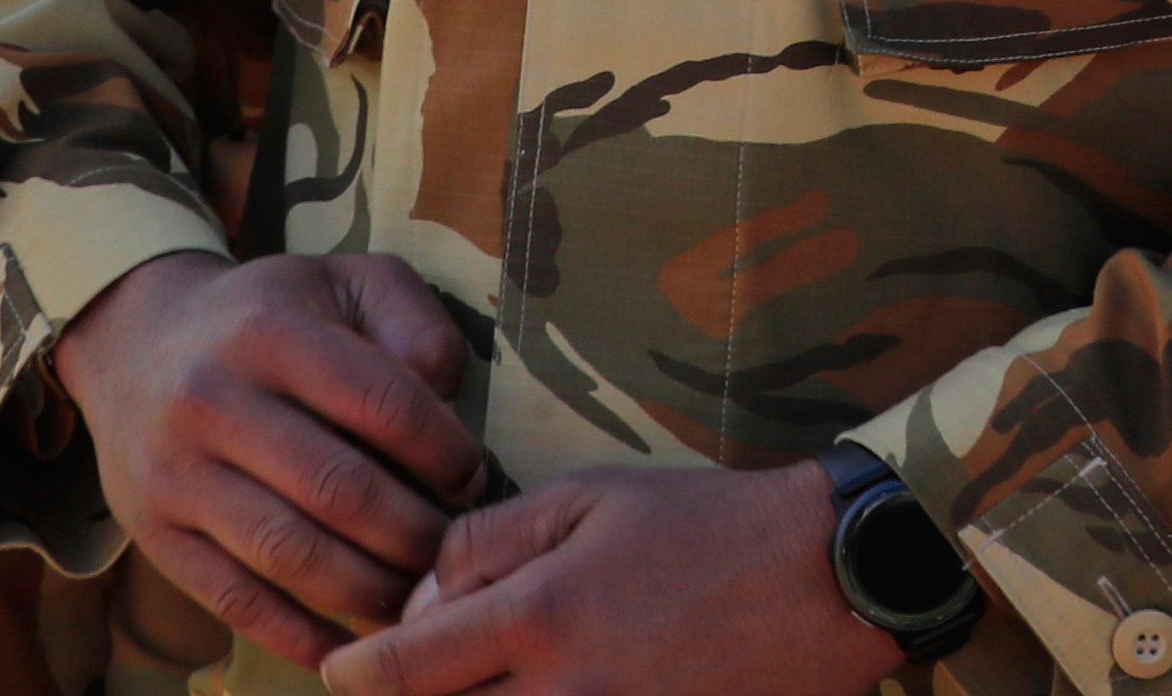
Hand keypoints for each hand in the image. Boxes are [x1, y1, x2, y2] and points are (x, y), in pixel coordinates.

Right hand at [56, 250, 484, 666]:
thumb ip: (413, 323)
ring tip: (416, 601)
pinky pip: (231, 598)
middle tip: (454, 553)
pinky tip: (345, 647)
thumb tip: (450, 402)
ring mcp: (175, 475)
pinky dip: (294, 633)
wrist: (137, 341)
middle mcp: (213, 404)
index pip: (382, 403)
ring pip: (286, 553)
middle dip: (413, 532)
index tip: (473, 478)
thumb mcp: (346, 281)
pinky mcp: (152, 534)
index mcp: (272, 335)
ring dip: (365, 589)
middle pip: (337, 489)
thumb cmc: (269, 314)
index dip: (443, 450)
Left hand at [321, 460, 896, 695]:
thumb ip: (488, 538)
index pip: (396, 675)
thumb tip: (420, 600)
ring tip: (477, 682)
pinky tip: (543, 693)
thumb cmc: (710, 523)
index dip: (353, 674)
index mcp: (538, 617)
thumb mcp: (593, 495)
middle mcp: (558, 693)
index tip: (343, 666)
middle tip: (412, 678)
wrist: (829, 578)